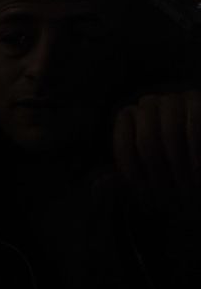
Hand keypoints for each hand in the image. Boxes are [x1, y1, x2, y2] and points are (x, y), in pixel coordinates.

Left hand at [113, 91, 200, 227]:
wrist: (194, 168)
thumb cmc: (169, 170)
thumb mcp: (143, 176)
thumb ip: (121, 180)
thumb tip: (98, 184)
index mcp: (129, 118)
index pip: (122, 141)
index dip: (131, 167)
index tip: (140, 188)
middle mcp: (148, 104)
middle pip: (146, 138)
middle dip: (157, 168)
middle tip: (165, 189)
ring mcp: (174, 99)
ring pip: (171, 131)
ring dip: (177, 161)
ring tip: (184, 183)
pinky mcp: (197, 99)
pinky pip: (195, 121)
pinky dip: (195, 147)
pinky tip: (197, 167)